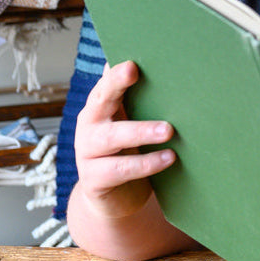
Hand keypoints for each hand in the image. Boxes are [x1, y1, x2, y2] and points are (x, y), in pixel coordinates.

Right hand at [72, 60, 176, 221]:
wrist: (113, 199)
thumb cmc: (129, 150)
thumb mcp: (133, 123)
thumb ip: (143, 100)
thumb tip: (172, 69)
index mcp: (100, 107)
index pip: (106, 83)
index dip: (115, 72)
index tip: (131, 61)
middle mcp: (90, 125)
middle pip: (100, 100)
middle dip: (116, 84)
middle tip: (134, 71)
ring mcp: (87, 152)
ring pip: (112, 137)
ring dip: (141, 131)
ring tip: (169, 130)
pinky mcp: (94, 179)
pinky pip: (121, 169)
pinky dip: (146, 163)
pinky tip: (169, 157)